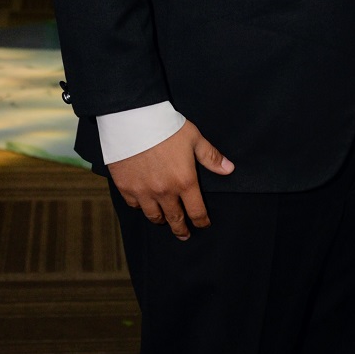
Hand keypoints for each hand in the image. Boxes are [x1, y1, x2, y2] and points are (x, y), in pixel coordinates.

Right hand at [108, 120, 233, 239]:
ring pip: (153, 215)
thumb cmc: (166, 127)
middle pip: (175, 219)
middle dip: (181, 229)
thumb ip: (211, 157)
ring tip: (163, 221)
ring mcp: (143, 191)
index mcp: (184, 182)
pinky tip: (143, 205)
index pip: (196, 211)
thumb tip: (229, 169)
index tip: (203, 224)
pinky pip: (134, 205)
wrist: (132, 119)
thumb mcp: (194, 139)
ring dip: (161, 220)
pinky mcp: (125, 186)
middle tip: (184, 235)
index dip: (201, 221)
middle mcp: (164, 192)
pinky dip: (140, 206)